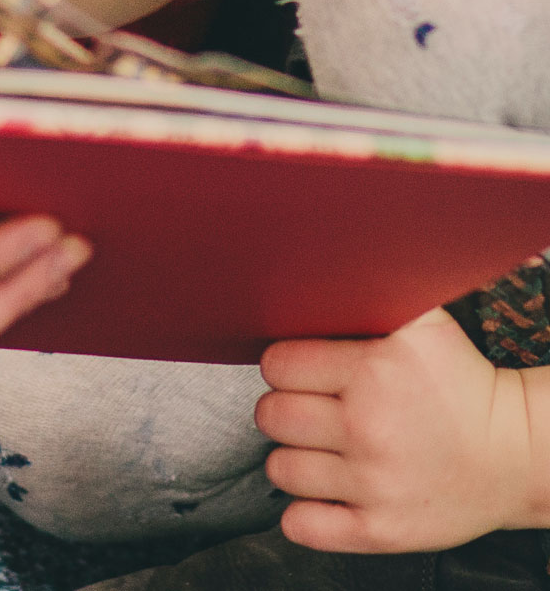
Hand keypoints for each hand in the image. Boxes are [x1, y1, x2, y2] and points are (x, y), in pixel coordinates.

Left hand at [259, 310, 540, 549]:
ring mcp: (373, 485)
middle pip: (273, 415)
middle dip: (283, 407)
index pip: (279, 365)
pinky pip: (305, 526)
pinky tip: (319, 489)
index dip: (284, 364)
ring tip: (315, 446)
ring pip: (280, 469)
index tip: (300, 368)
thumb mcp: (424, 320)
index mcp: (374, 372)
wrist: (514, 453)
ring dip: (290, 456)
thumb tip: (328, 258)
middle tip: (308, 406)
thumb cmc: (462, 383)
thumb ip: (373, 288)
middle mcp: (368, 429)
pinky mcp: (382, 530)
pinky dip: (300, 511)